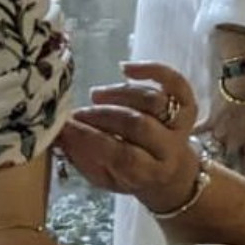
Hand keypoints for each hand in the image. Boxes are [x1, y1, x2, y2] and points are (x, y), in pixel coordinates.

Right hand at [60, 62, 202, 214]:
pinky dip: (152, 70)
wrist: (170, 170)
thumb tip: (57, 134)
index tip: (65, 127)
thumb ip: (82, 158)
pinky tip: (124, 68)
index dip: (92, 139)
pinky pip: (175, 82)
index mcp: (150, 173)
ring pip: (153, 102)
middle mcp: (170, 148)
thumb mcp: (103, 177)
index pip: (123, 155)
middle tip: (77, 113)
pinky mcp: (187, 103)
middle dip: (102, 116)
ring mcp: (182, 124)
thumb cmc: (129, 174)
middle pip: (138, 125)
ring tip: (95, 95)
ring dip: (120, 94)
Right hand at [197, 64, 244, 178]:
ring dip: (209, 155)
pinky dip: (194, 135)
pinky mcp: (209, 120)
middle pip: (228, 159)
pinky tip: (184, 141)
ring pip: (212, 150)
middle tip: (220, 175)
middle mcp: (233, 140)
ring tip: (201, 164)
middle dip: (225, 167)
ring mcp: (220, 131)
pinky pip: (199, 131)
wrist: (243, 82)